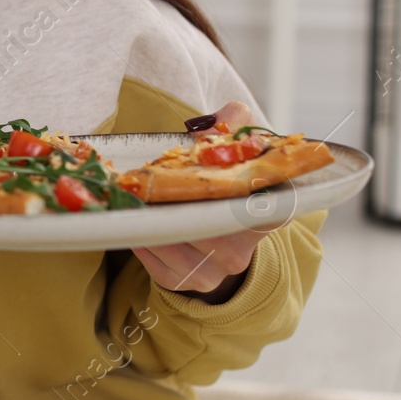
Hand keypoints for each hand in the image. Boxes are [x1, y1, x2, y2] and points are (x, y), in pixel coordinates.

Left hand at [129, 100, 281, 304]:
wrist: (210, 234)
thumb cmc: (220, 186)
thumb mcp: (230, 152)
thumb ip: (231, 128)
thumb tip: (224, 117)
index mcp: (266, 215)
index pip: (266, 207)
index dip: (237, 192)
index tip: (207, 177)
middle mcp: (244, 249)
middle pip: (208, 225)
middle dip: (177, 204)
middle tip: (149, 184)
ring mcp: (215, 271)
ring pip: (177, 245)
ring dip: (152, 221)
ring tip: (135, 200)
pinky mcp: (183, 282)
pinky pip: (155, 261)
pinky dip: (140, 239)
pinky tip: (134, 222)